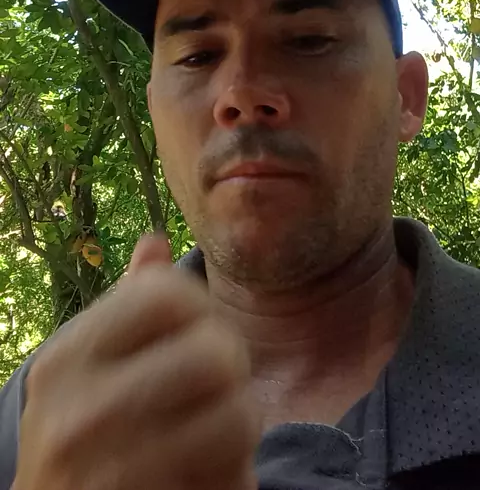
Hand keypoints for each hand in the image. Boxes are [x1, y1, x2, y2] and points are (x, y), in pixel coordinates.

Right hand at [13, 234, 258, 489]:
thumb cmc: (81, 436)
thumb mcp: (85, 368)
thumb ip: (125, 307)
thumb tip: (155, 243)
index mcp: (65, 360)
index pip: (167, 293)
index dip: (202, 306)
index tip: (201, 330)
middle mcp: (81, 414)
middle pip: (213, 351)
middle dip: (231, 369)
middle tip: (218, 386)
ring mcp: (116, 474)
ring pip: (237, 414)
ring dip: (241, 422)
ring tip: (217, 430)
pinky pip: (237, 473)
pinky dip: (236, 469)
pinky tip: (210, 469)